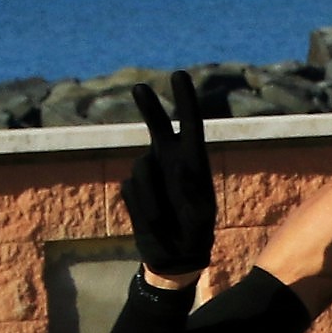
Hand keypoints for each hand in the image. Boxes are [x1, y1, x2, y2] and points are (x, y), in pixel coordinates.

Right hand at [124, 70, 215, 280]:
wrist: (175, 257)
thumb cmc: (196, 235)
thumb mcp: (201, 217)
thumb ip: (192, 192)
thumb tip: (179, 168)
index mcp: (193, 161)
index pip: (190, 124)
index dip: (185, 100)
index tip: (178, 75)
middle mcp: (169, 161)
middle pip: (157, 126)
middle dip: (149, 107)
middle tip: (139, 88)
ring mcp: (150, 174)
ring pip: (141, 170)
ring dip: (151, 197)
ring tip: (164, 221)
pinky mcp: (133, 190)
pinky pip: (130, 192)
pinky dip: (141, 209)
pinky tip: (153, 223)